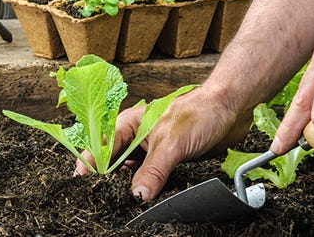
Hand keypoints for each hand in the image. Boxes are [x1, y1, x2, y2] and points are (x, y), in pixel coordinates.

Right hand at [74, 87, 250, 200]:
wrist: (231, 109)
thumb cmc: (200, 112)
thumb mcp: (172, 143)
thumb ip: (153, 171)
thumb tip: (137, 196)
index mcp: (129, 125)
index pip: (100, 148)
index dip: (89, 167)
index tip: (82, 186)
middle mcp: (137, 138)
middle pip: (113, 164)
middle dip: (108, 181)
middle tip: (105, 200)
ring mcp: (151, 151)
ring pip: (132, 174)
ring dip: (129, 187)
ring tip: (123, 203)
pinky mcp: (167, 162)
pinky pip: (151, 180)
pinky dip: (148, 190)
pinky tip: (147, 200)